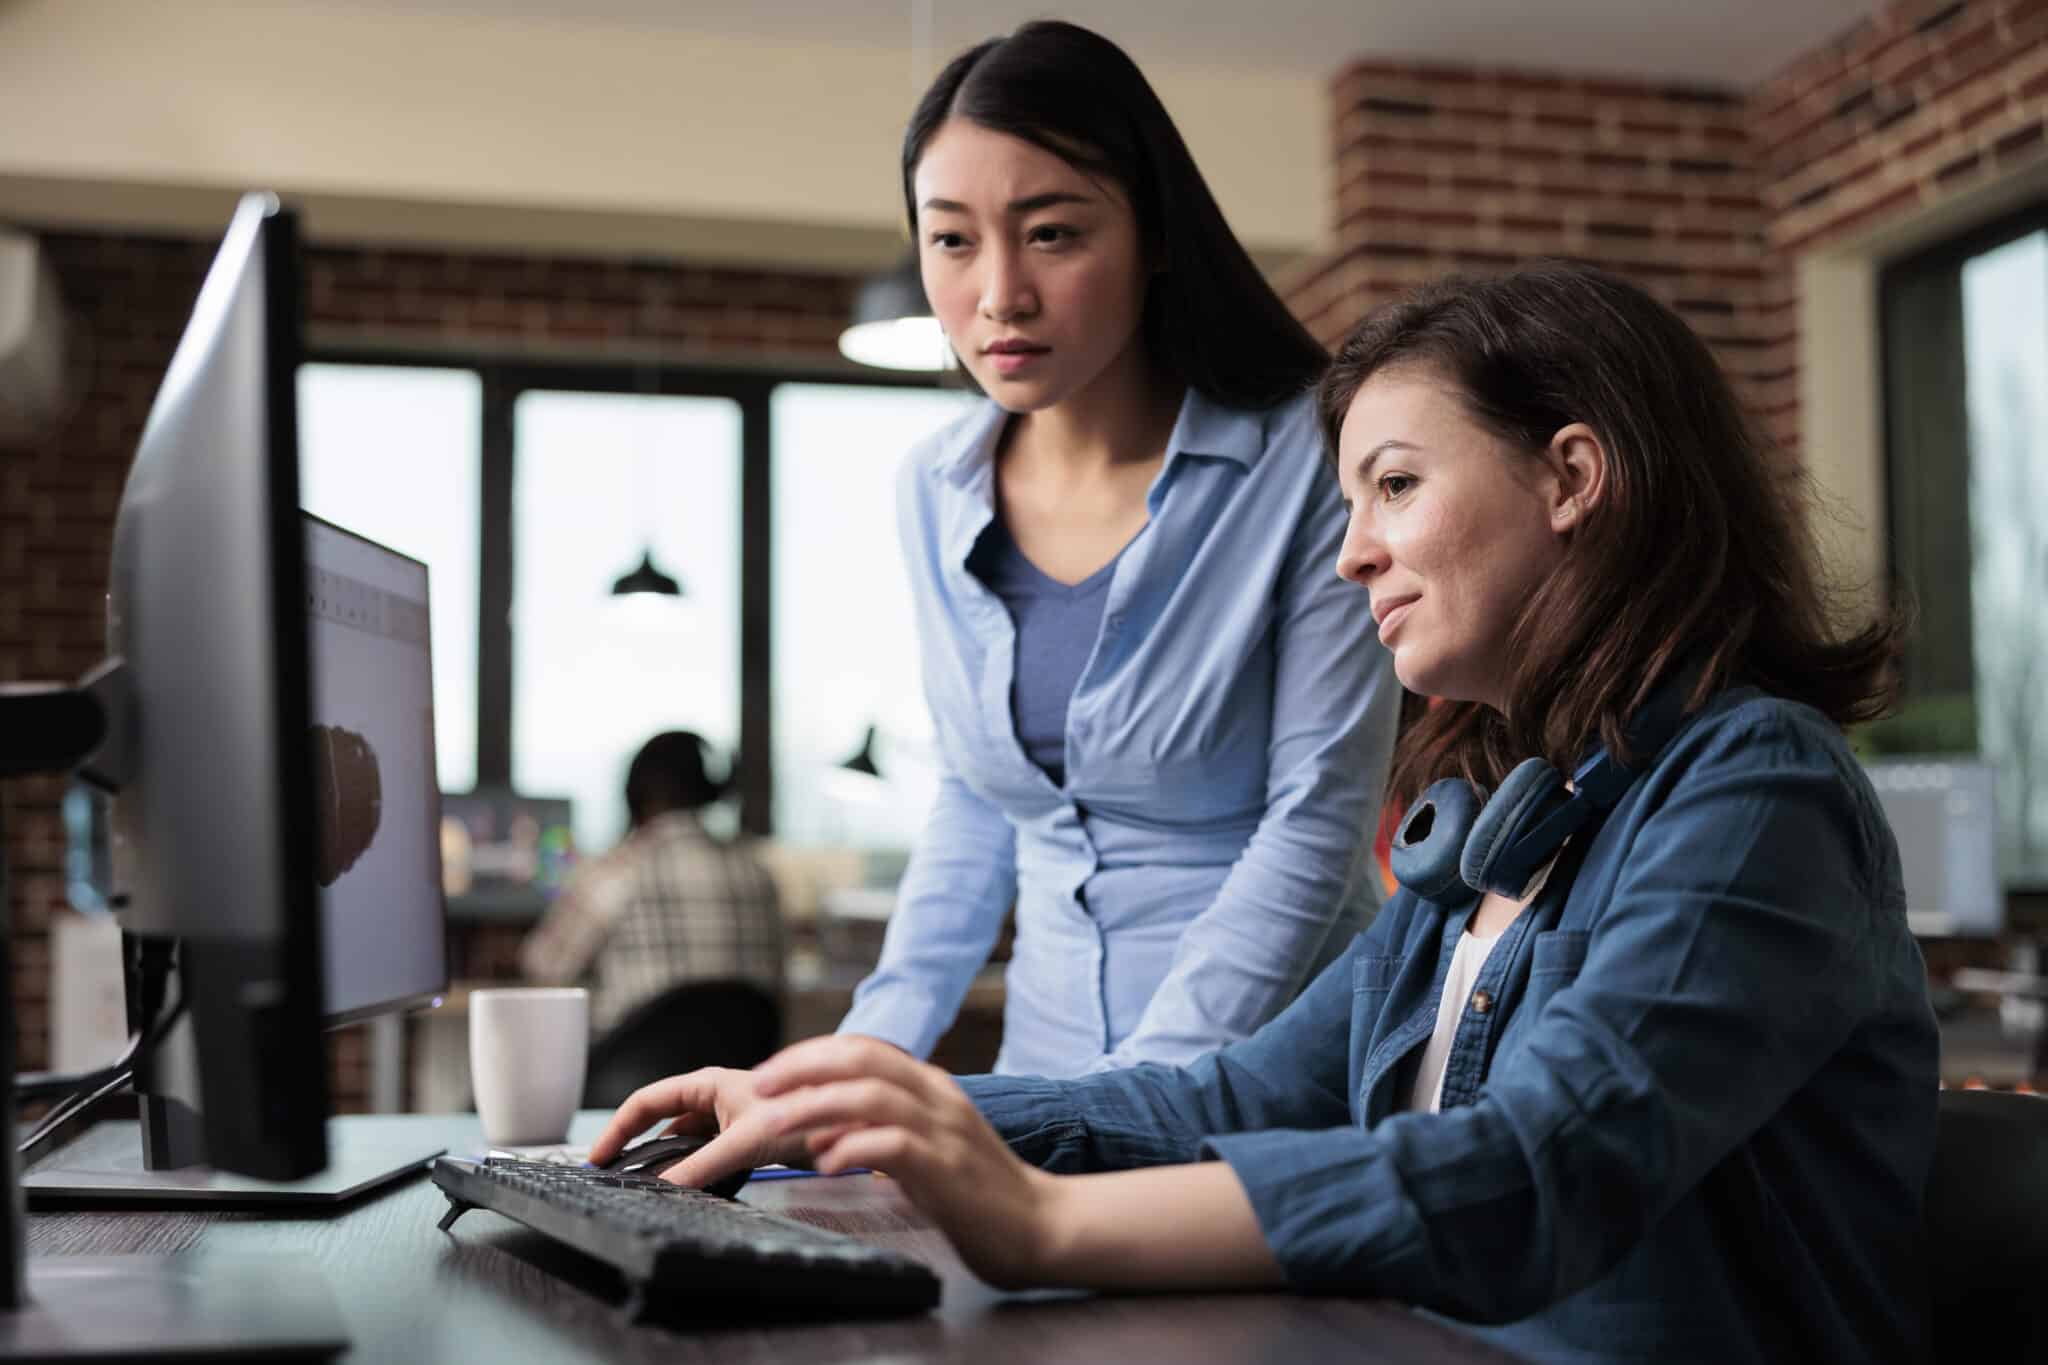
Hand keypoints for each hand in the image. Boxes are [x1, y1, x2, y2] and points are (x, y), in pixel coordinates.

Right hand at [586, 1067, 807, 1190]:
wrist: (843, 1119)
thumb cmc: (801, 1112)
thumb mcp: (743, 1142)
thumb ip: (701, 1167)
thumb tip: (666, 1188)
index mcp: (705, 1085)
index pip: (645, 1102)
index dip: (617, 1128)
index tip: (598, 1157)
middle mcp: (711, 1098)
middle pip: (658, 1121)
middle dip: (633, 1146)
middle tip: (612, 1175)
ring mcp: (724, 1119)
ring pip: (680, 1141)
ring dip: (663, 1161)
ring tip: (642, 1186)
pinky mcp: (739, 1138)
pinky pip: (702, 1154)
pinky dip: (689, 1170)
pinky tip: (684, 1187)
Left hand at [751, 1036, 1067, 1289]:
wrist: (1040, 1226)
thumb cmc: (977, 1193)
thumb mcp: (924, 1148)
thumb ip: (879, 1130)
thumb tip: (821, 1128)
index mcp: (931, 1087)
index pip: (863, 1049)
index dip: (810, 1054)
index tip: (770, 1074)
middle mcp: (938, 1097)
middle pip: (861, 1059)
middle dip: (802, 1067)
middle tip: (760, 1086)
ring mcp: (946, 1130)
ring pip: (871, 1096)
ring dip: (816, 1105)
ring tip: (775, 1124)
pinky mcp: (949, 1169)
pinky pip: (895, 1145)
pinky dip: (854, 1147)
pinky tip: (828, 1164)